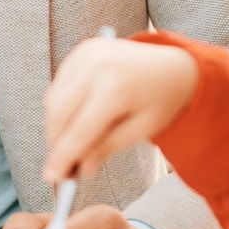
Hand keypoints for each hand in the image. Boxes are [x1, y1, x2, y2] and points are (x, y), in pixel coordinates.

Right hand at [40, 35, 197, 184]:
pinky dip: (60, 105)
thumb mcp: (142, 129)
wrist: (175, 64)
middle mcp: (97, 67)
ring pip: (54, 100)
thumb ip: (108, 147)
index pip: (79, 131)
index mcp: (116, 89)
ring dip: (55, 126)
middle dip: (55, 143)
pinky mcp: (83, 50)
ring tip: (69, 143)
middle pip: (59, 115)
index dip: (63, 157)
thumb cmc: (163, 99)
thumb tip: (81, 167)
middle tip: (59, 165)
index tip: (53, 177)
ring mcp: (87, 55)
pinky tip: (74, 118)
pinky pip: (59, 84)